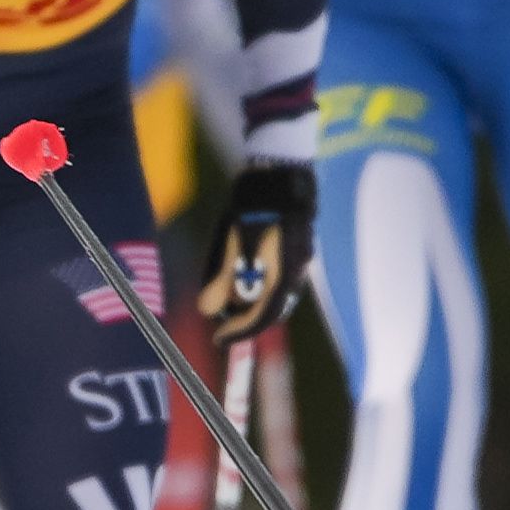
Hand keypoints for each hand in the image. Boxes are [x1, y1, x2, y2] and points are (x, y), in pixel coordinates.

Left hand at [207, 159, 314, 345]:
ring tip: (228, 289)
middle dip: (246, 315)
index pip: (261, 318)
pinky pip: (282, 275)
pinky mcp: (300, 245)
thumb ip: (221, 281)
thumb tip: (207, 311)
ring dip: (253, 297)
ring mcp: (302, 258)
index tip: (220, 337)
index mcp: (281, 276)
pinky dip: (262, 280)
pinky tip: (245, 268)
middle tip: (222, 314)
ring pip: (277, 291)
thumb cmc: (254, 209)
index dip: (239, 332)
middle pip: (272, 308)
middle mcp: (297, 273)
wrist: (281, 171)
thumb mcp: (231, 245)